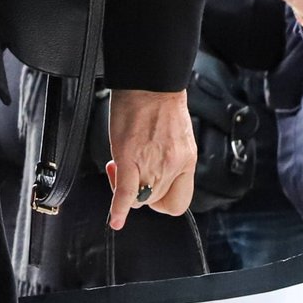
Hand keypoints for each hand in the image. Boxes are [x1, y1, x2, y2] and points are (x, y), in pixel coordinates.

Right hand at [106, 89, 195, 230]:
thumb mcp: (176, 137)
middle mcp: (174, 166)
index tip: (150, 192)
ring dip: (125, 188)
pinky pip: (126, 194)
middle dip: (139, 192)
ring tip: (117, 166)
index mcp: (187, 161)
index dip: (161, 203)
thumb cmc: (159, 102)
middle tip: (126, 173)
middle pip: (153, 201)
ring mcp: (153, 164)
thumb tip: (153, 172)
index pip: (178, 203)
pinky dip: (118, 210)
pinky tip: (115, 221)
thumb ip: (169, 159)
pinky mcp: (130, 159)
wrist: (149, 81)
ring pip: (139, 199)